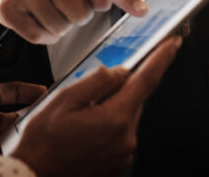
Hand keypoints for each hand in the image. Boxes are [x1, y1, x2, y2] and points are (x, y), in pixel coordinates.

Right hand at [0, 0, 147, 43]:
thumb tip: (106, 1)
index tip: (142, 10)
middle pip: (81, 13)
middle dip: (75, 17)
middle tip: (62, 6)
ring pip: (60, 28)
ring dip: (59, 28)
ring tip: (46, 12)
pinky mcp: (9, 9)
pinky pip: (40, 37)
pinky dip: (42, 36)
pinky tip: (34, 20)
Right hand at [10, 35, 181, 176]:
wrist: (36, 176)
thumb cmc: (43, 144)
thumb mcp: (64, 101)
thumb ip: (96, 82)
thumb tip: (119, 71)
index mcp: (115, 118)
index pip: (146, 81)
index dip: (162, 59)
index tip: (173, 44)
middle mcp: (126, 138)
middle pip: (133, 99)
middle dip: (116, 89)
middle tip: (86, 96)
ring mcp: (124, 153)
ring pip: (125, 116)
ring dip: (108, 109)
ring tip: (77, 120)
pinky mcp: (119, 162)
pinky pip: (119, 134)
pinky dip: (106, 126)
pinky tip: (83, 132)